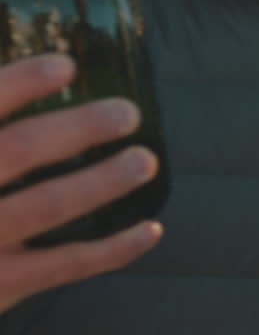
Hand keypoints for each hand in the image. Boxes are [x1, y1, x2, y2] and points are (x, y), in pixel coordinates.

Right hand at [0, 55, 162, 312]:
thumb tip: (43, 75)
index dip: (20, 84)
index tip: (67, 66)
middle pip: (18, 151)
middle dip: (77, 129)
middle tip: (127, 113)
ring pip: (46, 206)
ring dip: (101, 182)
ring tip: (145, 161)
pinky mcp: (1, 285)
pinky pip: (65, 265)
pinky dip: (114, 249)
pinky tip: (151, 229)